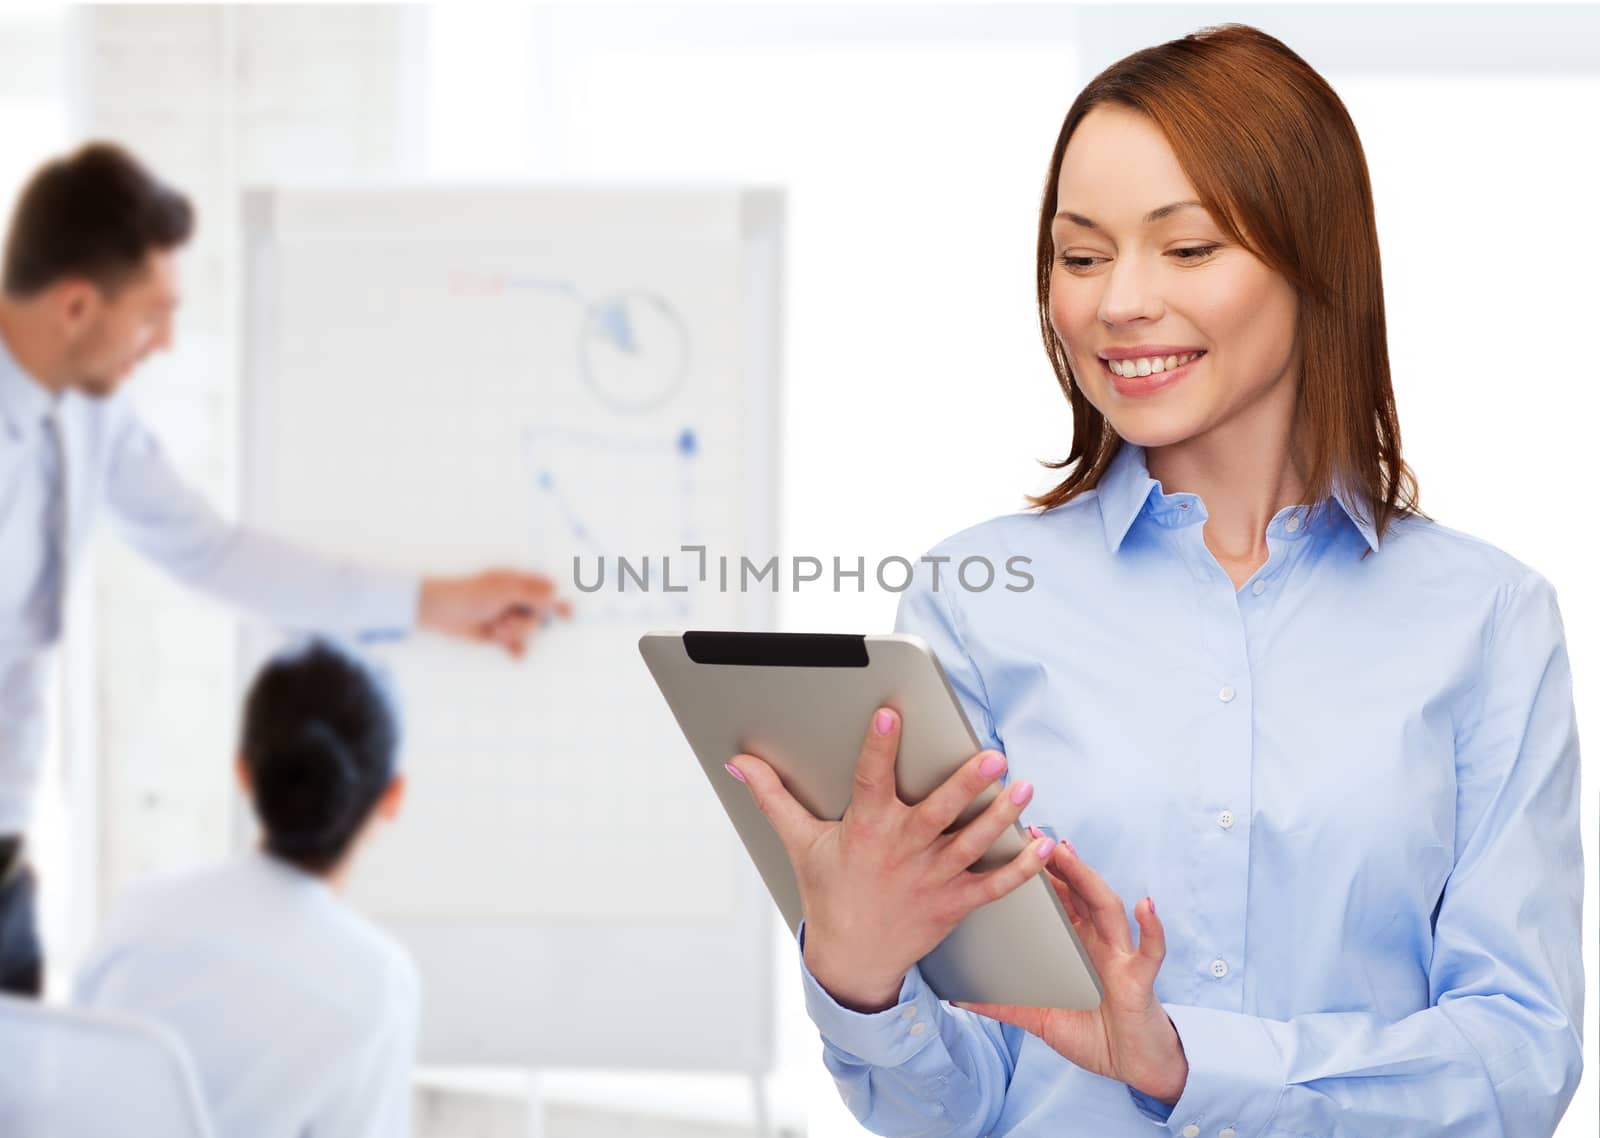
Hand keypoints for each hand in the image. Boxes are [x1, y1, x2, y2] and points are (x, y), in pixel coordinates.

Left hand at [418, 569, 571, 656]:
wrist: (443, 612)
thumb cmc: (473, 594)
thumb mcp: (505, 590)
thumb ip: (532, 593)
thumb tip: (556, 593)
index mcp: (520, 583)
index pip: (547, 590)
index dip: (559, 601)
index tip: (567, 614)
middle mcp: (518, 600)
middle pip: (540, 614)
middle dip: (527, 619)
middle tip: (509, 617)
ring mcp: (510, 617)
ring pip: (529, 630)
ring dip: (514, 632)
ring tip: (496, 626)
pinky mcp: (500, 635)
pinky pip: (518, 645)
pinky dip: (516, 648)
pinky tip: (514, 654)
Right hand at [726, 708, 1057, 1012]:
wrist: (853, 960)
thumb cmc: (830, 893)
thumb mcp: (800, 842)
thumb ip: (773, 796)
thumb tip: (740, 762)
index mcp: (865, 830)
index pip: (870, 781)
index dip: (878, 748)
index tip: (889, 716)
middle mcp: (902, 852)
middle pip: (938, 813)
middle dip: (966, 784)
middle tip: (992, 756)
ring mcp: (932, 879)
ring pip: (972, 843)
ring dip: (1002, 817)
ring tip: (1024, 787)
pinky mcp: (954, 902)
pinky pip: (993, 884)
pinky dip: (1022, 867)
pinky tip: (1046, 844)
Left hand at [954, 833, 1187, 1103]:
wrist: (1133, 1067)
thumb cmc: (1091, 1033)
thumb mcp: (1040, 1017)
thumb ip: (1004, 1006)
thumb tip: (958, 999)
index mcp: (1076, 944)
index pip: (1058, 899)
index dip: (1039, 872)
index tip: (1014, 843)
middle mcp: (1099, 941)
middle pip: (1079, 892)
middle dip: (1059, 861)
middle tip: (1034, 833)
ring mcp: (1120, 956)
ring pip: (1107, 908)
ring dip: (1088, 879)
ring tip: (1068, 853)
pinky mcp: (1139, 980)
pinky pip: (1150, 951)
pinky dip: (1151, 928)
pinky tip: (1145, 906)